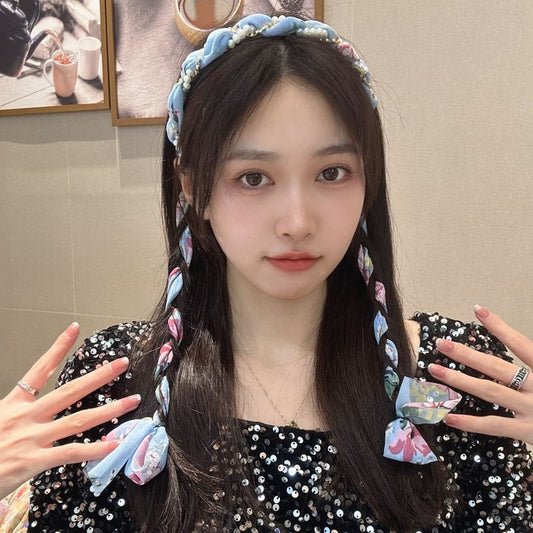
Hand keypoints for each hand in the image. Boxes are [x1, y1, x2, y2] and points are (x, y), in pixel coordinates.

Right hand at [0, 323, 140, 499]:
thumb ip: (13, 410)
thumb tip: (28, 403)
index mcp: (13, 404)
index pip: (40, 369)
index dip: (58, 347)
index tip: (75, 329)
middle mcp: (26, 417)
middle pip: (70, 390)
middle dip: (100, 375)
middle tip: (122, 363)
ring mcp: (32, 438)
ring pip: (79, 419)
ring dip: (110, 410)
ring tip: (131, 401)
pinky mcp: (34, 461)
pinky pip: (72, 452)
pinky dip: (95, 450)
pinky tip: (114, 445)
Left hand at [428, 305, 532, 444]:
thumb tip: (516, 346)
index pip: (520, 343)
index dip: (499, 326)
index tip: (478, 311)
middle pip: (497, 366)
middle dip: (466, 354)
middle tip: (442, 343)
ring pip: (490, 391)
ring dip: (460, 380)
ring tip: (436, 370)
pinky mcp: (529, 432)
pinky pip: (495, 426)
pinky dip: (471, 423)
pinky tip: (449, 417)